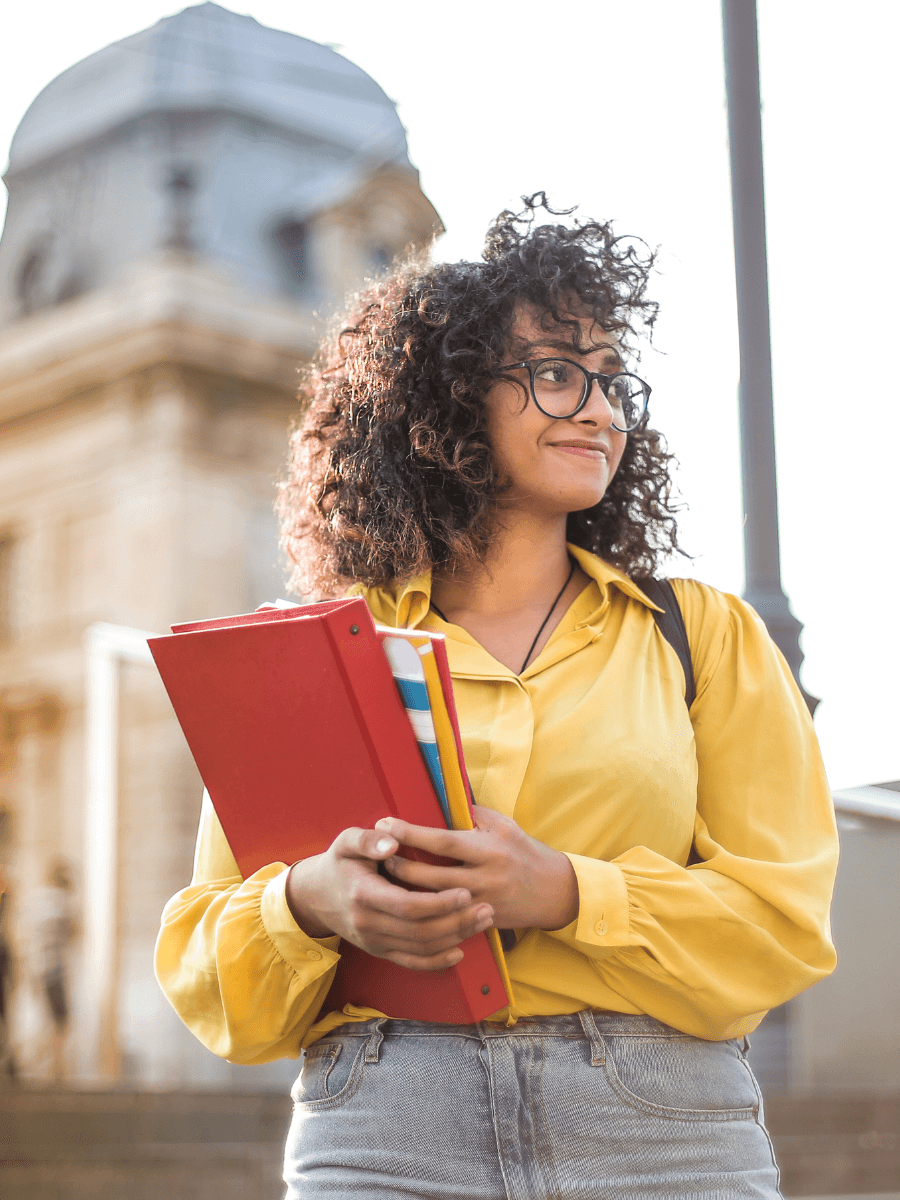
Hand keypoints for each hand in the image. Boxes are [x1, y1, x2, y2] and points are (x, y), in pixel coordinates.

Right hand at [285, 826, 494, 971]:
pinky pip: (411, 963)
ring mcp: (374, 942)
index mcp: (363, 894)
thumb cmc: (339, 862)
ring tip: (482, 922)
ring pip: (421, 948)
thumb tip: (392, 841)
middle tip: (487, 908)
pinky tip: (460, 950)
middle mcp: (368, 924)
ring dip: (455, 938)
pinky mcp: (379, 951)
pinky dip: (437, 961)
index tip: (466, 892)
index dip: (439, 903)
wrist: (315, 896)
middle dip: (457, 922)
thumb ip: (368, 839)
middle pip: (420, 931)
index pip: (407, 906)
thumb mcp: (346, 842)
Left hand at [377, 806, 578, 931]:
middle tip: (378, 855)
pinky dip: (424, 912)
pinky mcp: (480, 922)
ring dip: (407, 890)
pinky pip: (446, 920)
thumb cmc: (524, 851)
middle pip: (432, 876)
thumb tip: (441, 799)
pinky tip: (406, 905)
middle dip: (401, 865)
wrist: (553, 892)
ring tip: (385, 878)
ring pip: (434, 902)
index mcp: (488, 849)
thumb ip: (473, 814)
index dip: (411, 833)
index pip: (442, 841)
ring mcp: (481, 903)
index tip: (385, 824)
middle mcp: (484, 877)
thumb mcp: (503, 825)